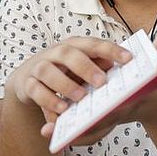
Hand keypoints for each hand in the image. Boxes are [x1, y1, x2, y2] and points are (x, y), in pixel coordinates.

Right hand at [5, 37, 131, 139]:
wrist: (28, 79)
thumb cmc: (64, 73)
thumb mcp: (83, 69)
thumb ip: (98, 68)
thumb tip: (117, 71)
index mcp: (75, 46)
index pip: (94, 44)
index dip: (111, 50)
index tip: (128, 59)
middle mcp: (56, 53)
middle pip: (69, 53)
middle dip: (86, 67)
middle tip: (102, 82)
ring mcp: (40, 67)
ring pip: (47, 70)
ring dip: (64, 84)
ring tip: (80, 97)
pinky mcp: (28, 84)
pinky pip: (35, 91)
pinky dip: (48, 101)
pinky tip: (61, 111)